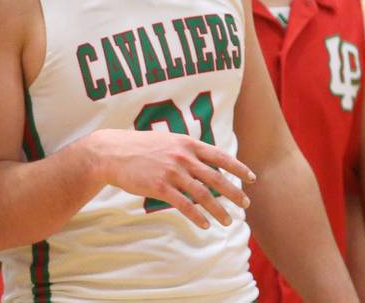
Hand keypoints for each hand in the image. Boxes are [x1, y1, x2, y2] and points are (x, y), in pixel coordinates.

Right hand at [87, 128, 255, 228]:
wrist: (112, 152)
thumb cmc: (139, 147)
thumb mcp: (167, 140)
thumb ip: (186, 149)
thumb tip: (205, 161)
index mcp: (186, 144)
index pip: (219, 156)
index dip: (238, 167)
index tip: (251, 178)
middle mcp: (182, 156)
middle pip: (215, 177)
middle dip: (234, 192)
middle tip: (245, 205)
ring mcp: (171, 172)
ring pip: (202, 194)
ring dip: (218, 209)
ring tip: (228, 221)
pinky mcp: (159, 186)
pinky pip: (183, 205)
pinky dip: (196, 216)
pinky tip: (204, 225)